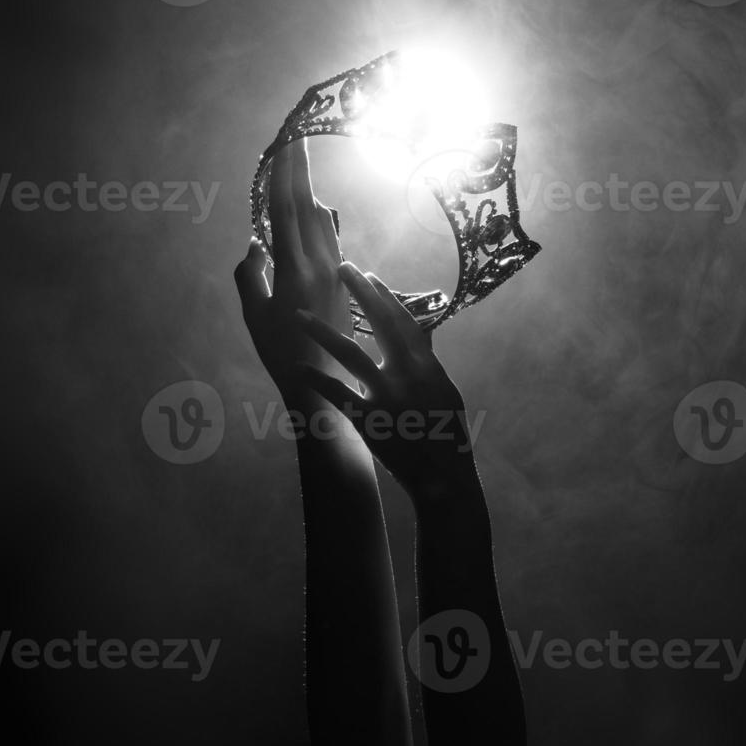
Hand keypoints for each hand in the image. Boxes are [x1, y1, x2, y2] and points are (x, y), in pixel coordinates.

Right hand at [233, 139, 353, 399]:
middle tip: (295, 135)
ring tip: (300, 162)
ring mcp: (335, 273)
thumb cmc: (281, 354)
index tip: (285, 140)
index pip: (286, 207)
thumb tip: (255, 240)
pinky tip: (314, 210)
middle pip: (306, 204)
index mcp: (295, 267)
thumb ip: (250, 273)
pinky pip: (328, 241)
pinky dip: (316, 219)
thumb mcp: (253, 314)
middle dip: (299, 169)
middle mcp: (320, 263)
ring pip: (320, 221)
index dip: (284, 171)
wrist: (325, 387)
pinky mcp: (343, 285)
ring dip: (308, 190)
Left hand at [292, 262, 477, 500]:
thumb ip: (430, 364)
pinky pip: (337, 394)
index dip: (384, 295)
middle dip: (359, 293)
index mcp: (428, 366)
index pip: (403, 320)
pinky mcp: (370, 420)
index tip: (367, 274)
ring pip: (350, 354)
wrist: (445, 478)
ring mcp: (387, 396)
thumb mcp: (447, 393)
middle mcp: (408, 374)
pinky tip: (297, 365)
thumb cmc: (448, 437)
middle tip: (340, 267)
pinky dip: (316, 379)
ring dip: (322, 331)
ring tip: (299, 314)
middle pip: (379, 323)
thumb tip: (422, 336)